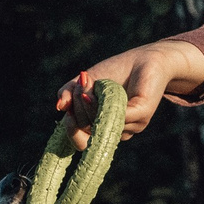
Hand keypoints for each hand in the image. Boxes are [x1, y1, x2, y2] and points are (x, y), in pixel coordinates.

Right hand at [54, 41, 203, 148]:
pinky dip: (105, 100)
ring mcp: (131, 125)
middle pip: (87, 129)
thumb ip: (69, 93)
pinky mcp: (142, 114)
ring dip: (92, 100)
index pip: (82, 143)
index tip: (66, 113)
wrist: (144, 59)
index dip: (70, 131)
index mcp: (103, 127)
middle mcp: (117, 130)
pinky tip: (102, 88)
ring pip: (101, 122)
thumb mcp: (86, 82)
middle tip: (82, 84)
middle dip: (78, 105)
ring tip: (94, 82)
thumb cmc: (116, 72)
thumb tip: (59, 108)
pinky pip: (118, 116)